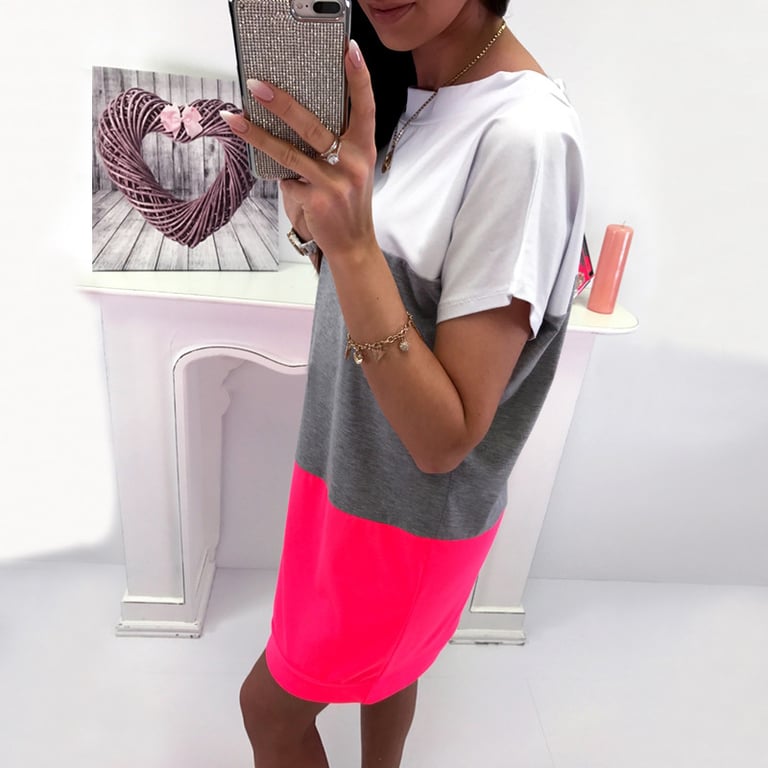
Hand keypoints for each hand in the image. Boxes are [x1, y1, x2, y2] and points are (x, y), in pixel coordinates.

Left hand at [220, 40, 377, 262]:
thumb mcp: (353, 169)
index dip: (359, 78)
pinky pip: (288, 181)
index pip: (365, 107)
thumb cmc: (349, 202)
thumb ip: (338, 145)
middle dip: (283, 104)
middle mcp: (352, 163)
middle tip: (257, 86)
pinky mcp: (316, 200)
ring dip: (257, 135)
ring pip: (289, 153)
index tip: (351, 50)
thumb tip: (294, 118)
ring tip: (234, 119)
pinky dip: (284, 181)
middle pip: (313, 126)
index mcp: (363, 149)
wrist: (354, 244)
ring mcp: (334, 182)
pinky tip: (289, 184)